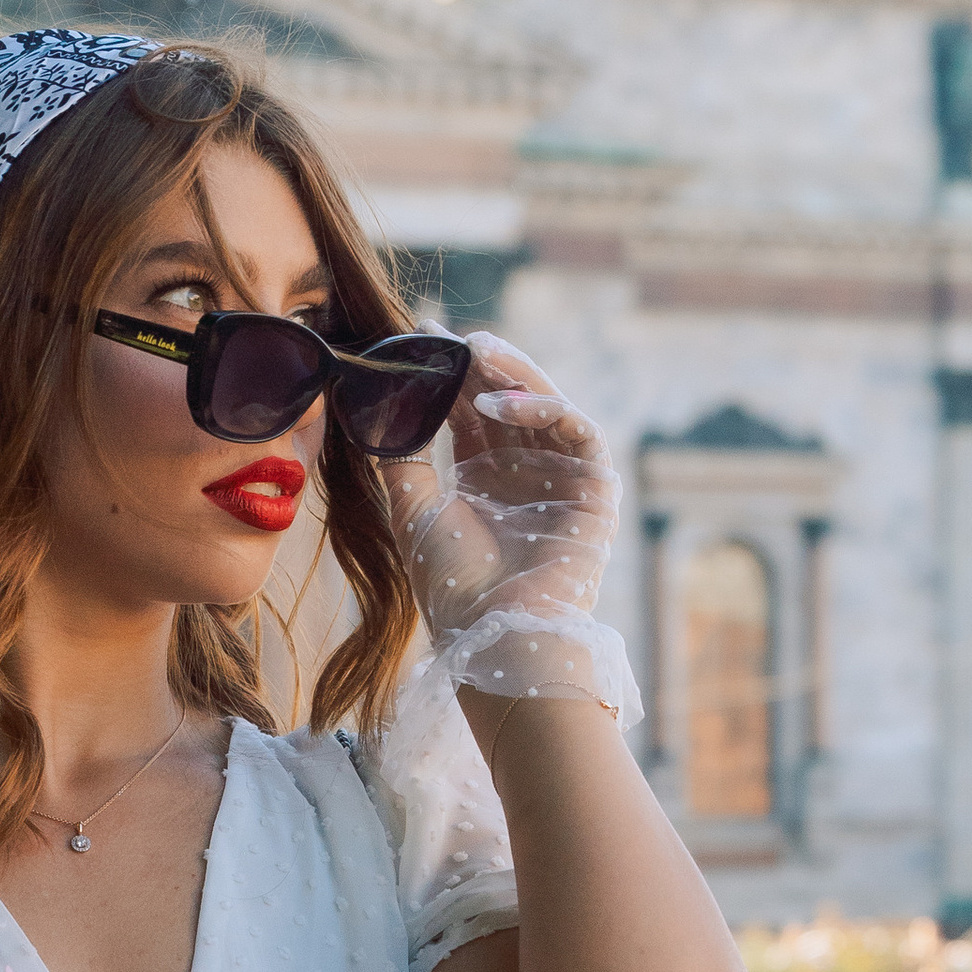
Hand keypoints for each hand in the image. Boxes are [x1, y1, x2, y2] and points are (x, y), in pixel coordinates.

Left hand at [388, 333, 623, 700]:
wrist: (495, 634)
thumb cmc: (453, 586)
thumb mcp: (412, 511)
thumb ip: (399, 458)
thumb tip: (374, 406)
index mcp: (485, 480)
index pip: (470, 413)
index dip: (451, 376)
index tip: (426, 338)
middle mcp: (526, 474)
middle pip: (510, 401)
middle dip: (483, 365)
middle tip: (454, 337)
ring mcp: (563, 479)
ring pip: (546, 406)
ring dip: (513, 375)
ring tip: (476, 354)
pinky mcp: (597, 489)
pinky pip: (579, 431)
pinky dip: (543, 408)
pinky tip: (501, 402)